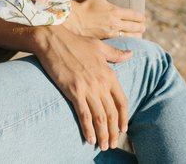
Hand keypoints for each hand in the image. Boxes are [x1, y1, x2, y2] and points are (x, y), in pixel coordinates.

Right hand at [32, 25, 132, 149]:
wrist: (54, 40)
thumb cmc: (76, 42)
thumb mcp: (99, 46)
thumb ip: (116, 54)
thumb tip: (130, 55)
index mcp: (109, 74)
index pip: (122, 101)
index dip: (124, 118)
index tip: (123, 129)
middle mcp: (101, 83)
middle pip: (112, 113)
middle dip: (113, 132)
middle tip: (113, 143)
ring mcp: (88, 88)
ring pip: (100, 117)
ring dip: (103, 134)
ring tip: (104, 146)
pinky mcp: (74, 91)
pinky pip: (84, 115)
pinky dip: (88, 129)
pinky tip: (90, 139)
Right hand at [67, 0, 145, 39]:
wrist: (70, 18)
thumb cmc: (82, 4)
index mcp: (115, 11)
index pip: (134, 15)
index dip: (141, 17)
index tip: (143, 18)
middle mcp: (114, 23)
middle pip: (134, 26)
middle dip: (140, 27)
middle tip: (144, 27)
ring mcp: (109, 32)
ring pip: (128, 35)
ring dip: (135, 35)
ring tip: (139, 35)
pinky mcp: (103, 39)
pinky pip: (118, 41)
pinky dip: (125, 41)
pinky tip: (125, 42)